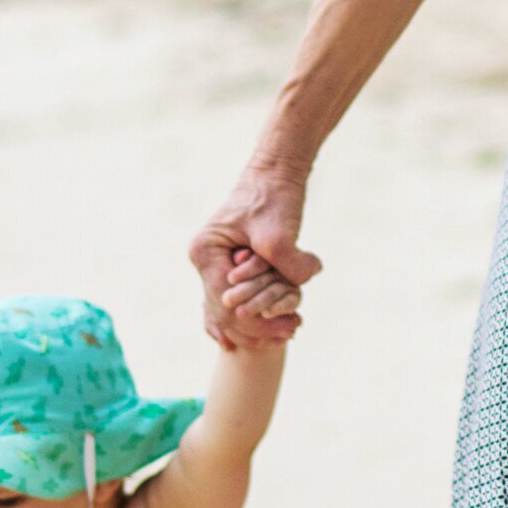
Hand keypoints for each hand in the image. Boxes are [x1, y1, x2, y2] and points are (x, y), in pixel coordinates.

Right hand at [190, 161, 319, 349]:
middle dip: (257, 328)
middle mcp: (205, 260)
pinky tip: (270, 332)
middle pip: (225, 312)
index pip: (226, 302)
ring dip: (258, 323)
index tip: (288, 329)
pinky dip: (253, 314)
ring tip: (289, 332)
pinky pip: (237, 298)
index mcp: (205, 252)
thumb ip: (289, 265)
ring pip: (230, 309)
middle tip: (291, 335)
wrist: (274, 172)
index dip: (256, 321)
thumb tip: (302, 286)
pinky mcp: (231, 263)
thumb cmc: (273, 196)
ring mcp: (215, 263)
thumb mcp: (280, 233)